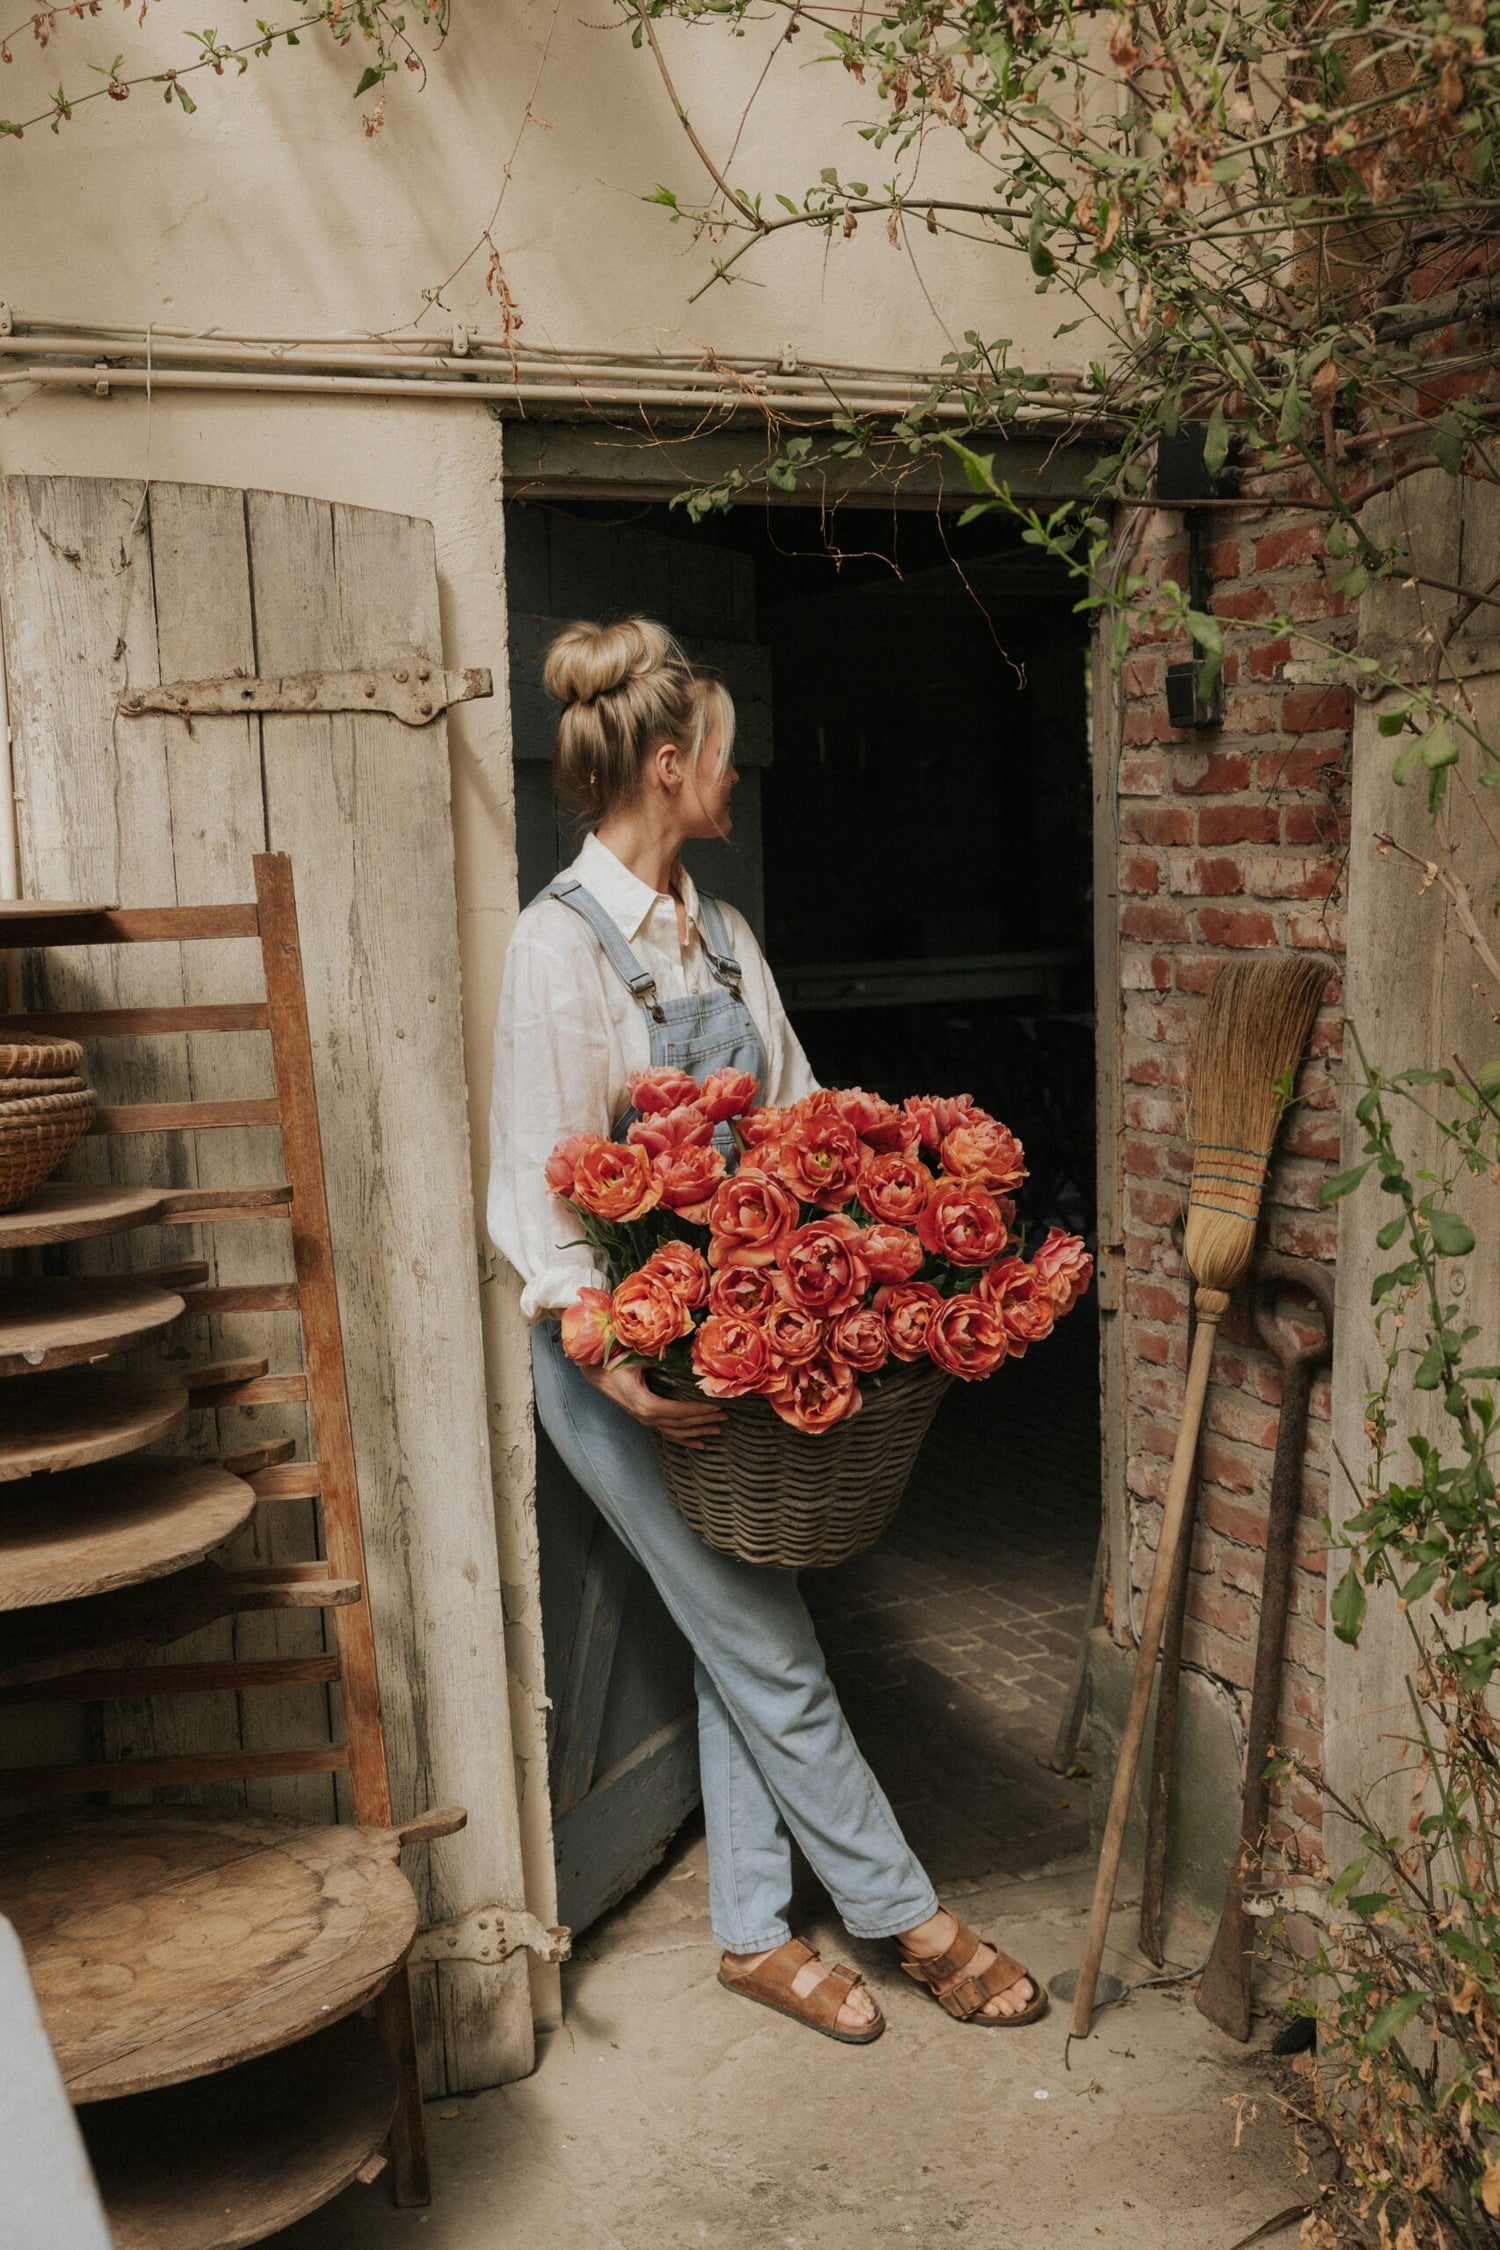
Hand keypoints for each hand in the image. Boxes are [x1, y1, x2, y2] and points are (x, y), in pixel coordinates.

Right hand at [583, 1358, 726, 1449]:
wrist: (596, 1372)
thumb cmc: (616, 1362)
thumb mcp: (638, 1357)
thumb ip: (659, 1358)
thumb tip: (686, 1356)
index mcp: (645, 1403)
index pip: (678, 1411)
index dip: (698, 1410)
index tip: (716, 1407)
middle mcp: (646, 1416)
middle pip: (681, 1423)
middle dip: (704, 1420)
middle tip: (726, 1415)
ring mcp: (645, 1420)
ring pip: (676, 1432)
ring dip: (698, 1431)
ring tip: (718, 1429)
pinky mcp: (646, 1419)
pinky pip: (668, 1433)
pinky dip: (685, 1439)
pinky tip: (700, 1444)